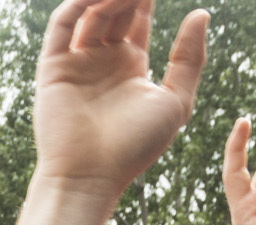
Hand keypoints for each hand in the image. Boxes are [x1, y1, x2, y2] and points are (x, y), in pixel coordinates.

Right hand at [32, 0, 206, 194]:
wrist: (91, 175)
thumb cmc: (135, 147)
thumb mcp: (176, 101)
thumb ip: (190, 58)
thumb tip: (202, 14)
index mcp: (130, 66)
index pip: (137, 18)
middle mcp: (102, 61)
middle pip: (115, 9)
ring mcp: (76, 62)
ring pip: (91, 12)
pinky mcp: (53, 67)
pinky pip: (63, 25)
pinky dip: (78, 4)